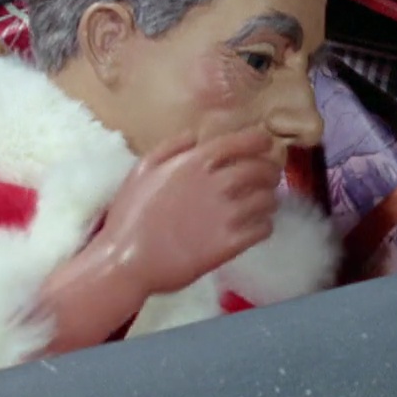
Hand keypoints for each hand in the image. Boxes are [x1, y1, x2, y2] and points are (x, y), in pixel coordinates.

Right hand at [34, 127, 279, 355]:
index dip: (261, 141)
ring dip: (269, 199)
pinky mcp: (231, 244)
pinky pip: (263, 229)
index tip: (264, 145)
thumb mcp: (142, 169)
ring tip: (264, 203)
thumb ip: (171, 147)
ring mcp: (226, 215)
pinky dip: (265, 225)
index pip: (244, 142)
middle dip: (270, 171)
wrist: (126, 261)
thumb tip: (197, 135)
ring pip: (268, 200)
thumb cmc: (129, 215)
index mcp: (196, 162)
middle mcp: (217, 184)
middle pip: (262, 170)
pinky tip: (257, 226)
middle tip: (268, 177)